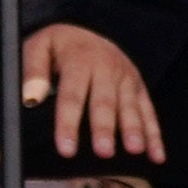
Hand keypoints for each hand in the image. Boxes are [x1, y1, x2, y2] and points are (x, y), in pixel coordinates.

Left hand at [26, 20, 160, 163]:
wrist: (86, 32)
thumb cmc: (57, 47)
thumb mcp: (38, 48)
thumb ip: (32, 72)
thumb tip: (31, 99)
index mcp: (79, 60)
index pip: (72, 95)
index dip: (68, 123)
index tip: (66, 149)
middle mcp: (107, 68)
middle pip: (104, 102)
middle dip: (105, 129)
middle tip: (103, 153)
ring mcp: (126, 78)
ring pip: (130, 107)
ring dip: (134, 130)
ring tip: (134, 151)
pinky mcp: (139, 88)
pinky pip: (148, 112)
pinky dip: (154, 134)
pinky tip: (156, 155)